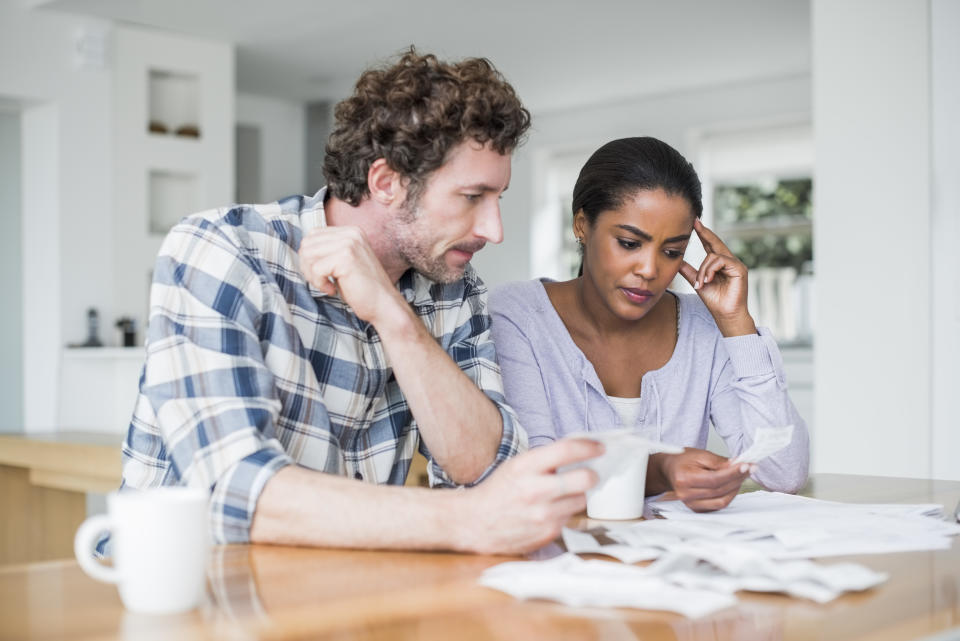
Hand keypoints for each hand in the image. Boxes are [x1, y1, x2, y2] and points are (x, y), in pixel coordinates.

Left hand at [298, 226, 404, 325]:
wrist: (384, 304)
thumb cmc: (363, 288)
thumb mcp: (344, 261)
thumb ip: (328, 250)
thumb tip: (303, 249)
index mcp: (351, 231)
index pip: (313, 235)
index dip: (310, 256)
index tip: (322, 272)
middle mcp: (351, 233)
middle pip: (307, 243)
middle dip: (308, 266)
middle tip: (322, 280)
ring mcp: (349, 244)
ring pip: (308, 255)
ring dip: (312, 275)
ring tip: (327, 284)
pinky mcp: (346, 258)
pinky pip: (316, 269)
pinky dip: (320, 283)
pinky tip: (333, 289)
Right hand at [458, 439, 603, 554]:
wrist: (474, 524)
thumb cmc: (498, 492)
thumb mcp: (516, 466)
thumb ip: (544, 459)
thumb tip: (579, 450)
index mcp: (525, 467)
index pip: (567, 450)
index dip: (589, 447)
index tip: (600, 447)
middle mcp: (535, 490)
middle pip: (585, 479)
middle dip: (592, 474)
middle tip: (590, 474)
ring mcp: (543, 515)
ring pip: (581, 500)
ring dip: (576, 495)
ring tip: (560, 495)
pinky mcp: (547, 533)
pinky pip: (569, 518)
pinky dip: (564, 513)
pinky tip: (548, 511)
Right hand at [658, 448, 749, 511]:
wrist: (670, 470)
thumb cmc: (682, 461)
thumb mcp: (699, 454)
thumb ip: (719, 462)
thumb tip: (736, 466)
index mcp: (684, 479)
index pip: (714, 480)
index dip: (733, 474)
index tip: (746, 466)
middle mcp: (686, 495)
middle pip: (720, 491)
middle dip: (737, 479)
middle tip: (748, 468)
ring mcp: (691, 504)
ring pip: (722, 501)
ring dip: (735, 488)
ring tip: (741, 475)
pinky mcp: (698, 509)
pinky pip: (719, 505)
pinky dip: (729, 495)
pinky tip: (732, 484)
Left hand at [678, 219, 756, 335]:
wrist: (725, 315)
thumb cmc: (714, 301)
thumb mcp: (697, 282)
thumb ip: (689, 271)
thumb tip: (677, 261)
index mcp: (719, 264)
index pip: (710, 245)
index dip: (703, 234)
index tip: (694, 223)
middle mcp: (729, 261)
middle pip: (715, 243)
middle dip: (704, 232)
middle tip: (695, 221)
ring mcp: (735, 264)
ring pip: (713, 255)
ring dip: (703, 269)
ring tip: (701, 283)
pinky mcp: (739, 269)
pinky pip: (720, 261)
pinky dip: (710, 270)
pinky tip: (707, 281)